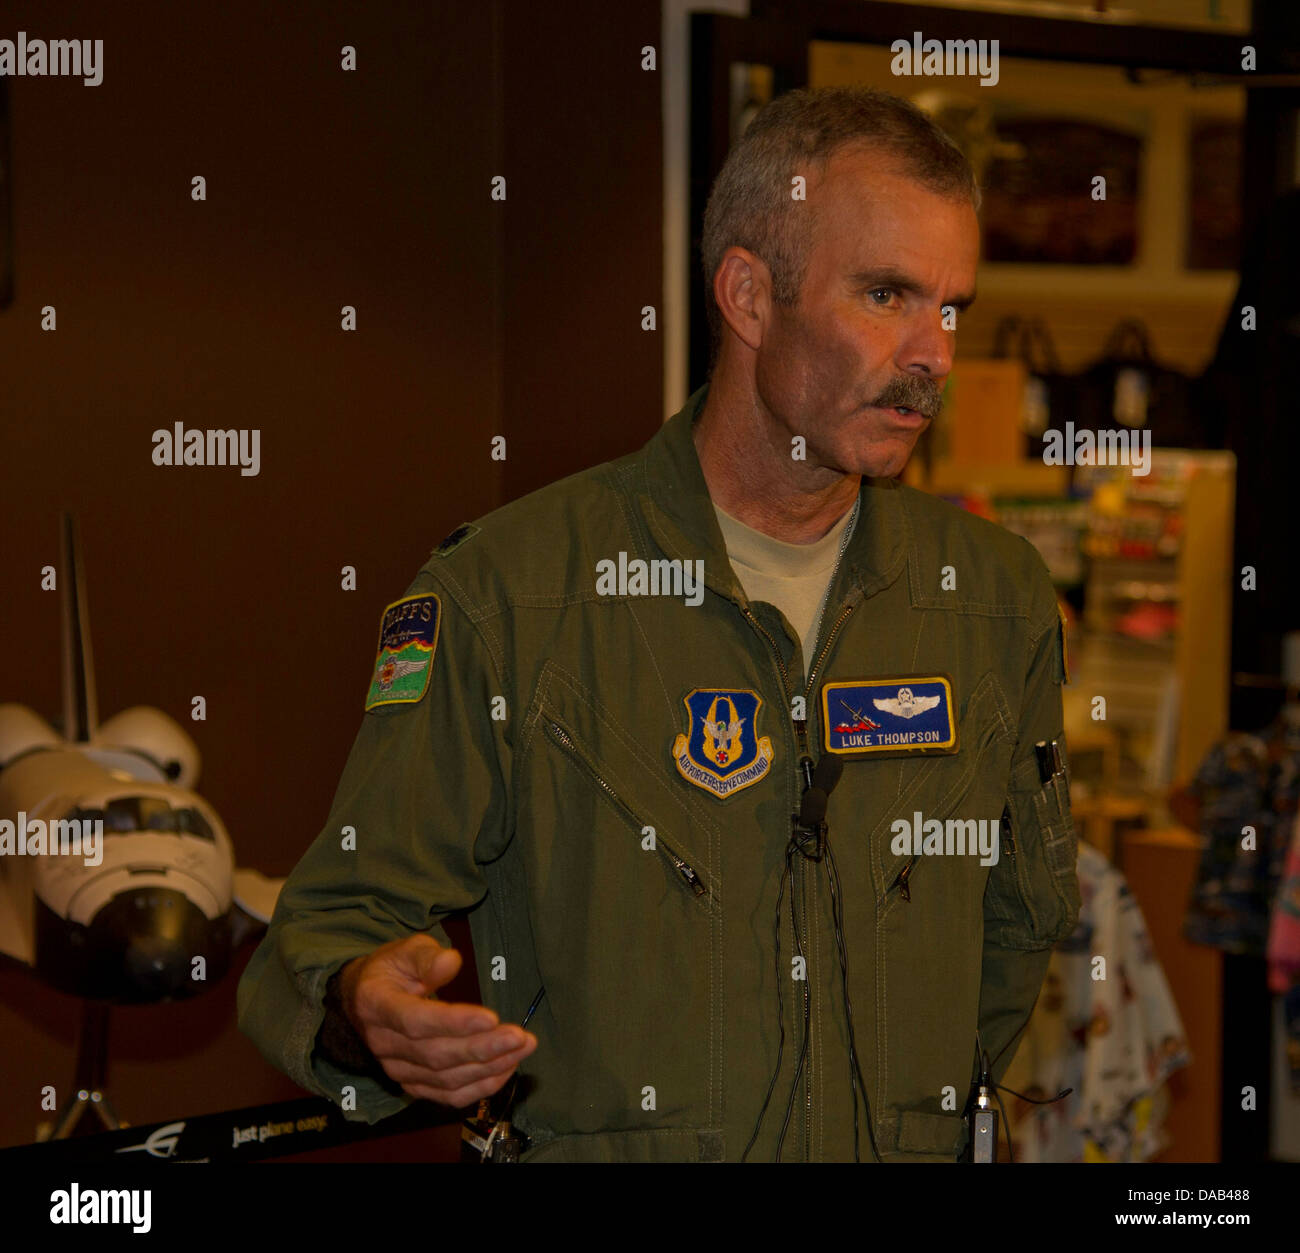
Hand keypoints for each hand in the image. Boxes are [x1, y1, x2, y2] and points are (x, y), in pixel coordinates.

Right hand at [339, 933, 537, 1107]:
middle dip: (482, 1048)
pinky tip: (505, 1068)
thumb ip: (427, 957)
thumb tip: (450, 961)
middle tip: (519, 1036)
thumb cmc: (391, 970)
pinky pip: (446, 1094)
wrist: (364, 1000)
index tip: (491, 1018)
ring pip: (444, 1078)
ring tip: (521, 1048)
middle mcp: (383, 1043)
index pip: (414, 1020)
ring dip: (488, 1067)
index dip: (453, 1023)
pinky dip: (479, 1086)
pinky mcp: (411, 1083)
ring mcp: (396, 1068)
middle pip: (435, 1054)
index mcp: (377, 1004)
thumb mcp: (404, 950)